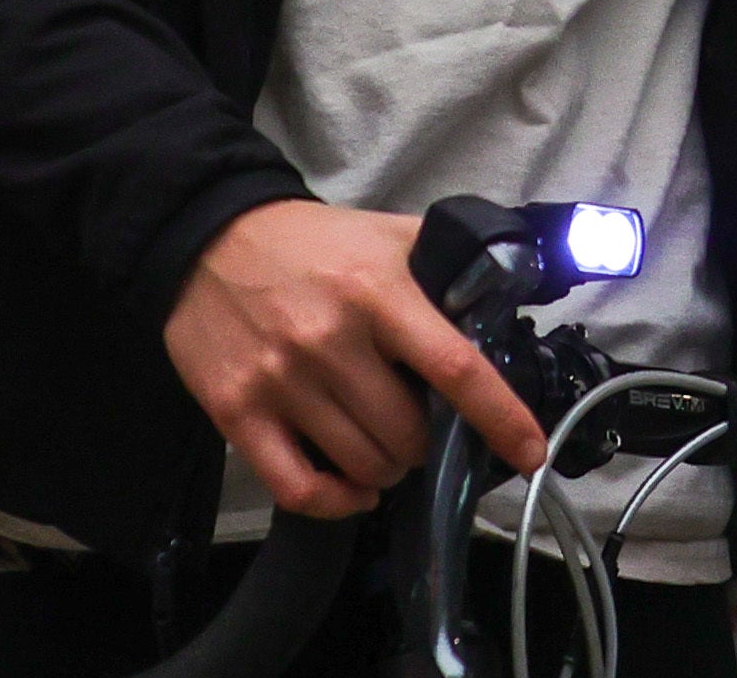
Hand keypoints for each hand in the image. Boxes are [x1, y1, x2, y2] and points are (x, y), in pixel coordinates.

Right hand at [163, 200, 549, 519]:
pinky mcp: (237, 413)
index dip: (500, 417)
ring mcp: (282, 381)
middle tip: (421, 428)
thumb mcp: (385, 233)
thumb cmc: (310, 241)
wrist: (205, 239)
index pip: (455, 368)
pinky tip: (354, 492)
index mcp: (379, 292)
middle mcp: (331, 340)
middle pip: (407, 432)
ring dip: (387, 470)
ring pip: (361, 464)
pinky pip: (298, 487)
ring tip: (387, 450)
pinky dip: (337, 503)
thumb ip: (442, 263)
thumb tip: (501, 294)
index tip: (532, 451)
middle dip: (427, 444)